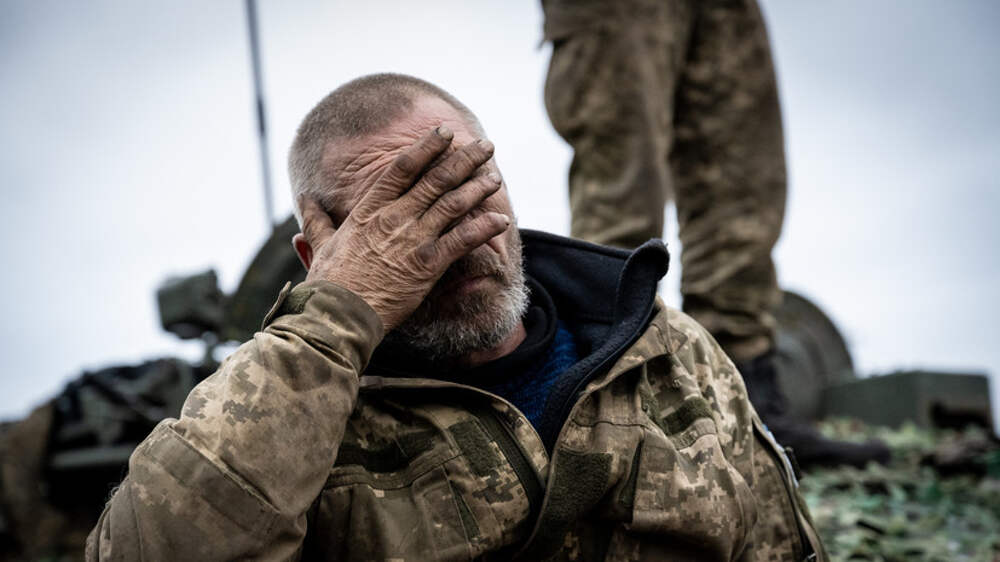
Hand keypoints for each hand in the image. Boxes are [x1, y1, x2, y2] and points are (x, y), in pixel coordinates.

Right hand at [297, 126, 508, 330]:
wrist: (338, 314)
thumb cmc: (328, 283)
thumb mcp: (320, 245)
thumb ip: (317, 221)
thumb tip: (304, 201)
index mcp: (369, 209)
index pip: (403, 168)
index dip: (427, 147)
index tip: (445, 133)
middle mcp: (394, 217)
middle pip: (436, 179)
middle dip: (464, 160)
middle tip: (484, 146)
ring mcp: (412, 239)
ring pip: (452, 204)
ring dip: (477, 188)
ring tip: (495, 176)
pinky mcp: (427, 264)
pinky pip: (462, 240)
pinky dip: (483, 228)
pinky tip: (501, 220)